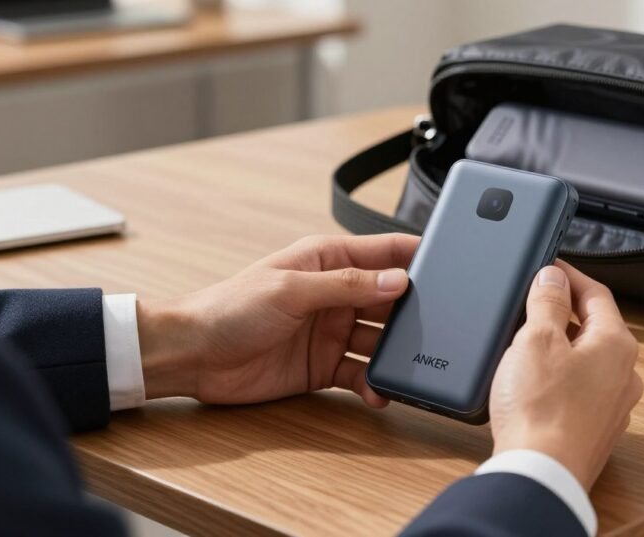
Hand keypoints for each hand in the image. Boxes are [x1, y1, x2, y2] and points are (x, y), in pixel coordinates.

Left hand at [136, 234, 418, 406]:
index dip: (418, 256)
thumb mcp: (291, 289)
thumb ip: (347, 285)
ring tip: (414, 364)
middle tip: (439, 325)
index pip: (385, 252)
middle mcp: (335, 294)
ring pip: (381, 339)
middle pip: (390, 299)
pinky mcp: (324, 366)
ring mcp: (331, 331)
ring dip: (397, 352)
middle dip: (415, 311)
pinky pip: (361, 373)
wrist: (191, 356)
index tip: (451, 262)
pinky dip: (375, 383)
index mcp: (328, 261)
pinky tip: (382, 392)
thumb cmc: (228, 308)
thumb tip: (398, 280)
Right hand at [489, 262, 643, 490]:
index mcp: (617, 345)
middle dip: (564, 312)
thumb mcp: (536, 339)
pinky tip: (535, 385)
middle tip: (532, 302)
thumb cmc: (542, 411)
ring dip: (562, 347)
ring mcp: (613, 407)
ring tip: (528, 344)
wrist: (541, 475)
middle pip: (595, 327)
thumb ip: (547, 302)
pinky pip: (580, 391)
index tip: (548, 268)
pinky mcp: (594, 431)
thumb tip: (554, 278)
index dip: (568, 276)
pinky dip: (560, 380)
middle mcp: (624, 375)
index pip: (596, 293)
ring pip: (588, 361)